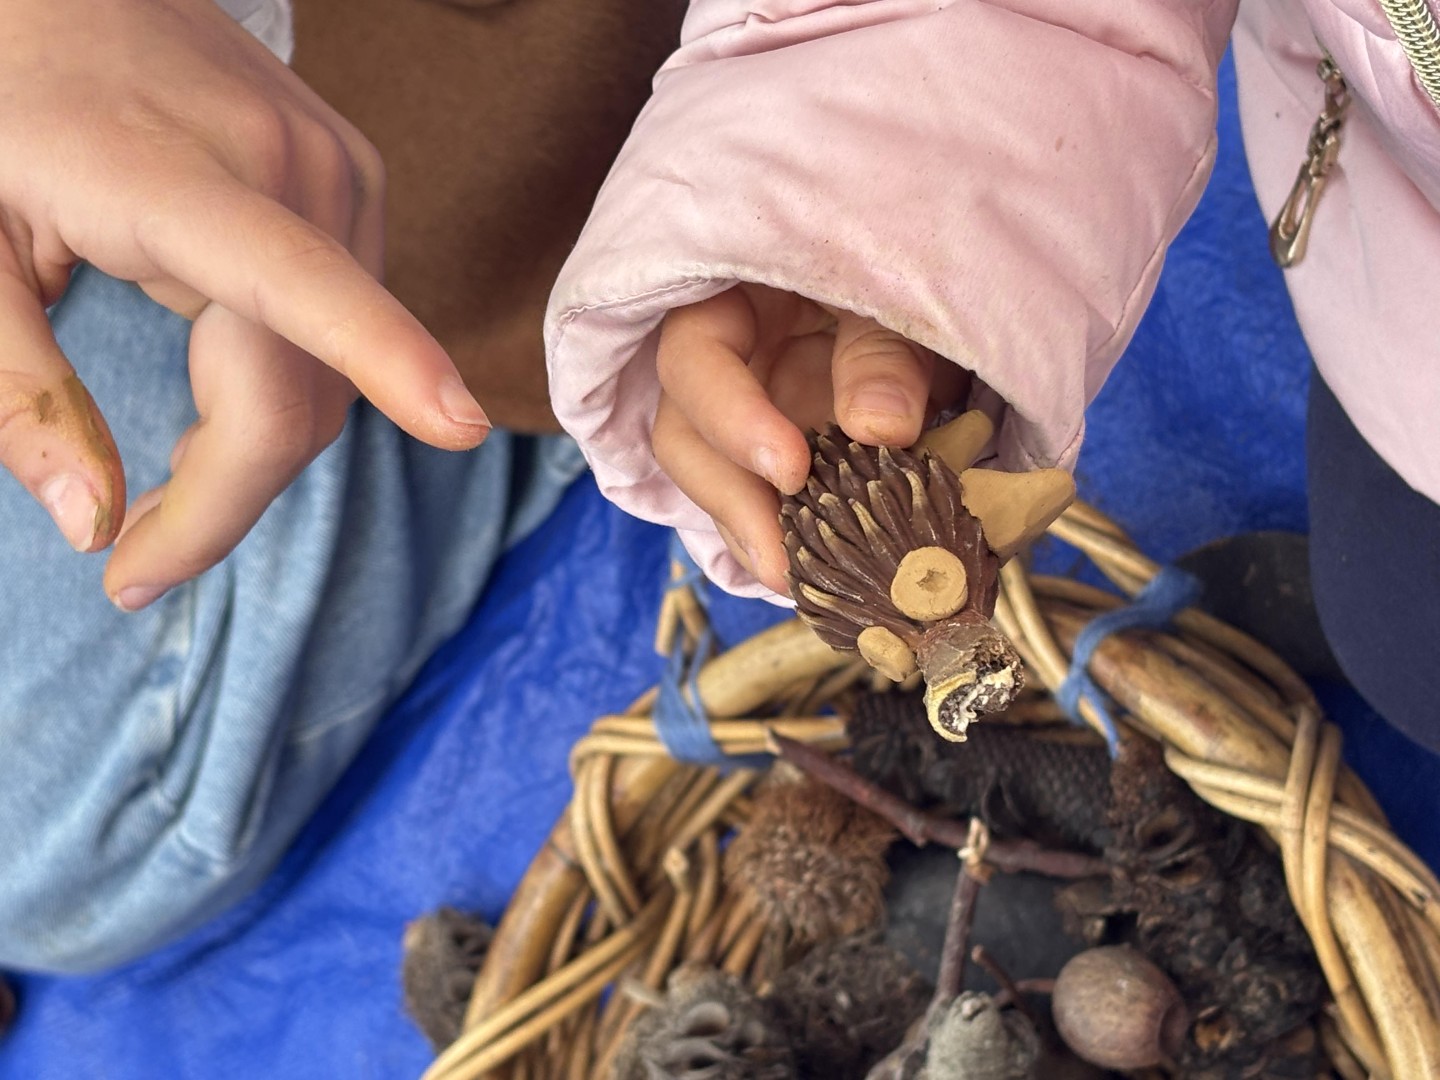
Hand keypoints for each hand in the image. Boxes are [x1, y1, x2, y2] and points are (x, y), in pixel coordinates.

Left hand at [0, 0, 490, 610]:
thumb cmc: (0, 106)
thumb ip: (20, 393)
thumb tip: (88, 526)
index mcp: (175, 176)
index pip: (305, 285)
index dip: (389, 359)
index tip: (455, 426)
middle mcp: (290, 168)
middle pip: (308, 386)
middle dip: (228, 497)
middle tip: (133, 562)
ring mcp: (337, 171)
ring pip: (334, 373)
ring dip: (260, 449)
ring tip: (170, 477)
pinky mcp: (356, 181)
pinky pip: (346, 325)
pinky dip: (297, 388)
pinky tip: (227, 389)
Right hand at [653, 283, 965, 593]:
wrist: (953, 274)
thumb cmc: (912, 258)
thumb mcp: (902, 286)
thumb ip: (888, 347)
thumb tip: (880, 430)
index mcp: (734, 294)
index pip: (693, 357)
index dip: (730, 418)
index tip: (791, 472)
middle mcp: (727, 355)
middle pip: (682, 430)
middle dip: (729, 500)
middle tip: (785, 563)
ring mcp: (749, 403)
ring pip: (711, 473)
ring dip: (748, 531)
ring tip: (797, 582)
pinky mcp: (778, 444)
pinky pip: (759, 494)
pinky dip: (781, 533)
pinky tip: (811, 574)